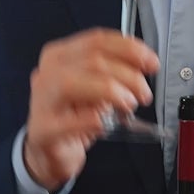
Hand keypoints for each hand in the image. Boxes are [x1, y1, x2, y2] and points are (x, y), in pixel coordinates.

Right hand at [23, 30, 158, 190]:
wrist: (50, 153)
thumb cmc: (74, 118)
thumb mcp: (94, 88)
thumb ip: (113, 72)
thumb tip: (143, 64)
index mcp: (60, 56)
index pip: (96, 41)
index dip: (128, 49)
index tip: (151, 61)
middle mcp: (47, 73)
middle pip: (91, 60)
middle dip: (127, 75)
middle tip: (144, 93)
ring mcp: (42, 101)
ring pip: (72, 83)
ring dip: (111, 92)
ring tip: (128, 106)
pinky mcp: (43, 130)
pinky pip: (70, 121)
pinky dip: (94, 121)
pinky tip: (105, 125)